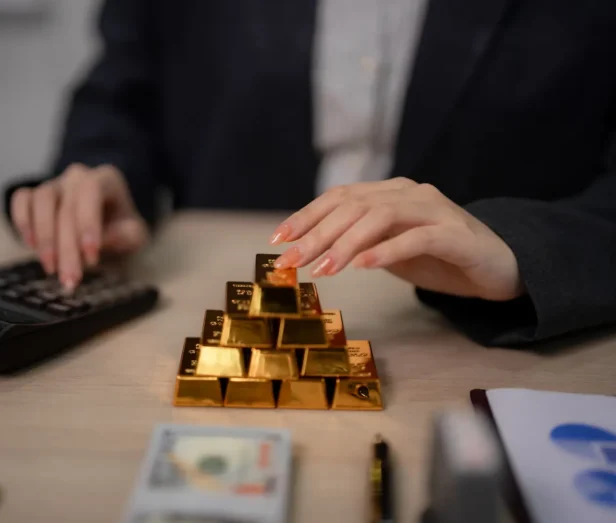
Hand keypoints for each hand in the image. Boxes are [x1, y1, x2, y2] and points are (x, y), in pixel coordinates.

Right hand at [10, 164, 147, 290]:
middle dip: (67, 248)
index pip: (91, 190)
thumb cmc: (122, 226)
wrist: (107, 222)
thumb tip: (101, 241)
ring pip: (41, 201)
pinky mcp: (34, 195)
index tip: (91, 257)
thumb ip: (126, 235)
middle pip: (66, 206)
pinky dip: (22, 221)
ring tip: (51, 267)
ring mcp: (54, 184)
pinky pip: (21, 200)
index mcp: (106, 179)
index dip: (87, 222)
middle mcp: (78, 176)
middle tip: (70, 279)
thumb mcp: (135, 234)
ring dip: (44, 238)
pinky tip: (31, 245)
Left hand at [269, 178, 524, 300]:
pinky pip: (416, 237)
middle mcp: (410, 194)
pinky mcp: (456, 234)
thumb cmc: (440, 258)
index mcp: (390, 194)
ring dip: (345, 244)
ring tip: (322, 269)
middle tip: (289, 262)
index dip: (306, 216)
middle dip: (316, 234)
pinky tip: (363, 266)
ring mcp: (434, 210)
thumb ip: (360, 243)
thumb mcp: (390, 251)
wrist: (500, 266)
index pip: (339, 198)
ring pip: (380, 217)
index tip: (278, 241)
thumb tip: (312, 252)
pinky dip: (387, 250)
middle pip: (353, 206)